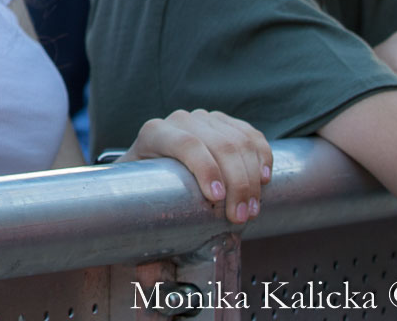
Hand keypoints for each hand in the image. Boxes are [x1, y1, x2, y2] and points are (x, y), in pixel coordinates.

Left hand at [120, 109, 272, 224]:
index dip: (206, 169)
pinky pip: (250, 135)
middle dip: (237, 183)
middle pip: (220, 144)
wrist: (147, 172)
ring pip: (239, 141)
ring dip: (252, 178)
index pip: (186, 144)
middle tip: (241, 217)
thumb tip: (148, 278)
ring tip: (251, 209)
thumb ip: (139, 239)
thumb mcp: (133, 207)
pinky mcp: (225, 123)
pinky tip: (263, 179)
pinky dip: (262, 156)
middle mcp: (180, 121)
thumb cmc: (140, 193)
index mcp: (154, 134)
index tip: (217, 199)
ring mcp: (204, 119)